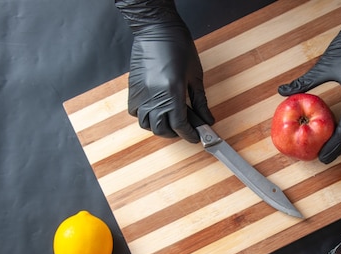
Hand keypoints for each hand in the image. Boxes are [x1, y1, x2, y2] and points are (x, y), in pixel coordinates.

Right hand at [115, 0, 213, 142]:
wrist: (157, 30)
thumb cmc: (178, 47)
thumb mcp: (195, 76)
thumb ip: (201, 101)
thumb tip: (207, 119)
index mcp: (172, 92)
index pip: (179, 125)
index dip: (189, 135)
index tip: (196, 137)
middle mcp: (154, 96)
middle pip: (161, 129)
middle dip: (175, 134)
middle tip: (184, 129)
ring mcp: (141, 94)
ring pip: (146, 124)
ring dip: (159, 127)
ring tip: (169, 122)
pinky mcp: (132, 89)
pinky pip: (135, 112)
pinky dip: (144, 117)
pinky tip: (155, 111)